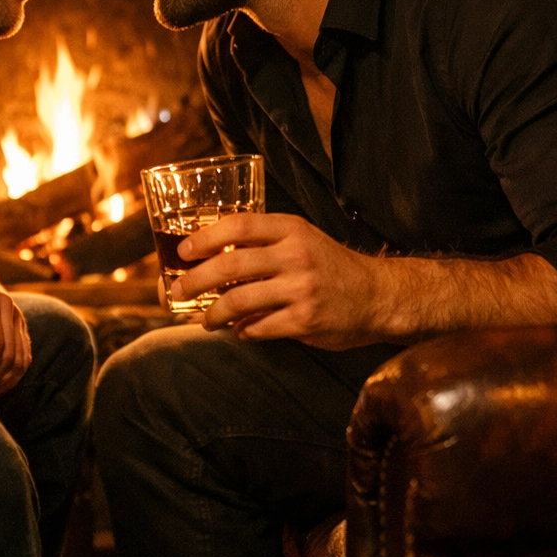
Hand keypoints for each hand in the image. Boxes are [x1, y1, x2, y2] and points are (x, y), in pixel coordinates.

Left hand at [170, 212, 383, 348]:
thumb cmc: (330, 265)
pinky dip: (243, 331)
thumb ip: (263, 243)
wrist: (378, 295)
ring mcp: (301, 289)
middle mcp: (295, 256)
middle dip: (196, 280)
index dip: (205, 237)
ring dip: (214, 313)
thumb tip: (211, 257)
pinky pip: (260, 328)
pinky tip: (239, 330)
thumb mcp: (301, 239)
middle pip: (230, 265)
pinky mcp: (306, 321)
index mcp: (291, 230)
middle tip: (179, 289)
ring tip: (206, 319)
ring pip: (239, 302)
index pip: (239, 225)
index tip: (183, 250)